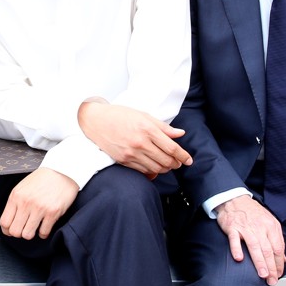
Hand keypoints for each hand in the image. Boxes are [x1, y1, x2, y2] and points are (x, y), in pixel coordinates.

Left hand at [0, 167, 78, 239]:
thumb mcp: (22, 187)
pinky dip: (43, 233)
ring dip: (31, 234)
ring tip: (34, 227)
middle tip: (24, 229)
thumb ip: (15, 203)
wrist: (62, 171)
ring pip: (27, 235)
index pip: (4, 222)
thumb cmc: (42, 179)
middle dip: (18, 233)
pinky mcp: (53, 213)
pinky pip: (43, 233)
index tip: (11, 230)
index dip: (7, 230)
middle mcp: (26, 203)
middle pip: (14, 231)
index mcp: (16, 196)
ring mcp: (39, 208)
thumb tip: (10, 221)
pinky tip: (44, 226)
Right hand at [77, 102, 191, 175]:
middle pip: (166, 160)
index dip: (183, 156)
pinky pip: (143, 171)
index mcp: (147, 129)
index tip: (189, 160)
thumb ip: (163, 127)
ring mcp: (131, 153)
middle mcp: (140, 143)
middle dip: (176, 163)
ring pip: (156, 168)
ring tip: (167, 164)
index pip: (172, 148)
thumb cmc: (120, 115)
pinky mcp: (123, 160)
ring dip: (165, 168)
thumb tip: (180, 134)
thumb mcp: (143, 115)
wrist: (96, 121)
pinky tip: (154, 166)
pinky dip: (152, 171)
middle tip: (179, 162)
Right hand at [216, 195, 285, 283]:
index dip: (279, 263)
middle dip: (271, 267)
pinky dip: (237, 249)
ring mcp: (246, 227)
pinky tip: (239, 258)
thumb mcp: (269, 222)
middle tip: (272, 279)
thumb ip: (276, 239)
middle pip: (268, 249)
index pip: (278, 247)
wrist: (234, 199)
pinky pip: (234, 240)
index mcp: (271, 226)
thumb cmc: (252, 212)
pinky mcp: (233, 227)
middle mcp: (260, 227)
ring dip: (259, 261)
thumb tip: (282, 257)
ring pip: (254, 246)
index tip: (278, 274)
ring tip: (262, 274)